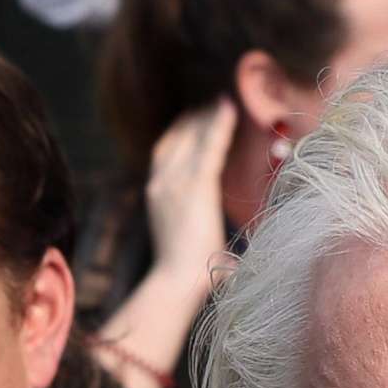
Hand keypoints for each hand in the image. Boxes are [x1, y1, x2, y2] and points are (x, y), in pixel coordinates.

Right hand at [144, 97, 239, 286]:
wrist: (177, 281)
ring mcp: (175, 182)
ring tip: (222, 105)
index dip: (182, 131)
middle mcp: (161, 182)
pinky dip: (219, 127)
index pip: (167, 151)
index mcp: (157, 194)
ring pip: (193, 137)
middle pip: (177, 138)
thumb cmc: (187, 276)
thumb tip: (231, 263)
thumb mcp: (190, 246)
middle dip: (195, 119)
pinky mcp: (196, 186)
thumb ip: (203, 240)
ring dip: (207, 118)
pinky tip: (229, 110)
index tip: (197, 119)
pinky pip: (210, 148)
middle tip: (214, 106)